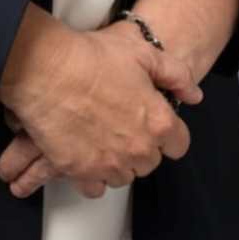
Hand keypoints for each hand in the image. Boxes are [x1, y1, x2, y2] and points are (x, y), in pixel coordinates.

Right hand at [0, 20, 203, 199]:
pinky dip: (92, 175)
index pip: (179, 144)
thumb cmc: (90, 57)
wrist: (45, 69)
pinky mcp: (80, 171)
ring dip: (117, 162)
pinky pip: (95, 187)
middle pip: (150, 162)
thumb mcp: (141, 52)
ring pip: (124, 176)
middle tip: (123, 123)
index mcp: (158, 122)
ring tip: (102, 137)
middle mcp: (138, 149)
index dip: (169, 133)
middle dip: (141, 146)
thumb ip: (175, 74)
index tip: (156, 126)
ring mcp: (109, 164)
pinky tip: (85, 154)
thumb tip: (193, 95)